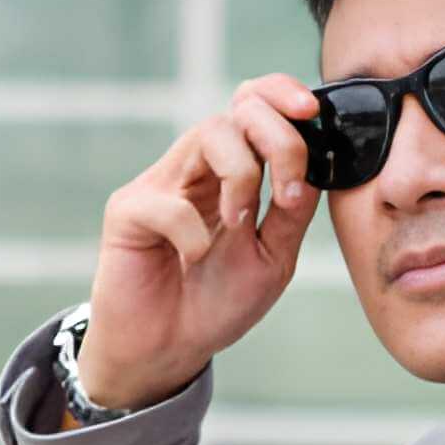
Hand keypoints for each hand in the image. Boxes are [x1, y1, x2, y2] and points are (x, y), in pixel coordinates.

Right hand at [78, 75, 321, 407]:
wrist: (170, 349)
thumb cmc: (216, 302)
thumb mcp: (273, 258)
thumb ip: (292, 213)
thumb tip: (316, 166)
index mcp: (231, 171)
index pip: (254, 106)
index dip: (282, 94)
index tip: (313, 111)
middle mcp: (196, 168)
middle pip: (239, 110)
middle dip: (278, 139)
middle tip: (286, 191)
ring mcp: (161, 184)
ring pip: (208, 135)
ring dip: (241, 176)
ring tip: (239, 226)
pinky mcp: (128, 211)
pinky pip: (169, 202)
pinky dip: (192, 233)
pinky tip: (192, 260)